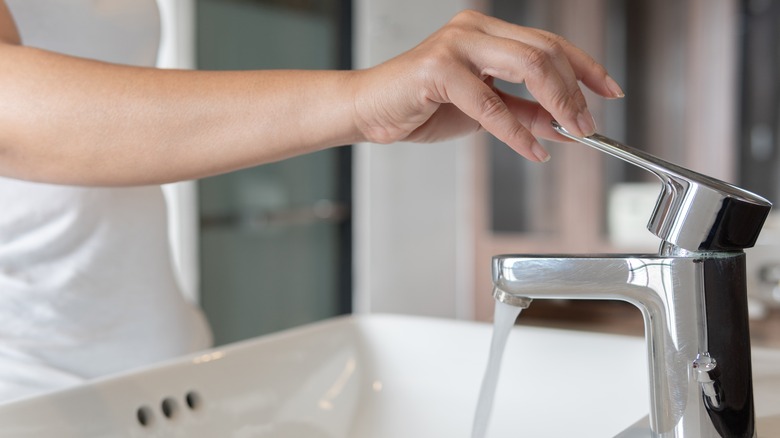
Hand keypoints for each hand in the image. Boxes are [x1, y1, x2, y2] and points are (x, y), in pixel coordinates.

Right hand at [351, 10, 623, 161]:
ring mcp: (457, 45)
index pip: (549, 42)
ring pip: (529, 64)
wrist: (370, 111)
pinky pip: (491, 102)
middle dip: (576, 91)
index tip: (608, 92)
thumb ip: (525, 112)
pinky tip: (532, 149)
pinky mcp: (439, 69)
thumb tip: (565, 125)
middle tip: (589, 125)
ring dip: (558, 103)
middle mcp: (475, 29)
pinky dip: (517, 130)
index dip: (586, 67)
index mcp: (487, 30)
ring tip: (572, 132)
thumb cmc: (420, 106)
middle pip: (546, 51)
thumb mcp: (485, 111)